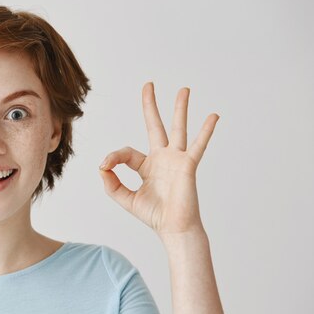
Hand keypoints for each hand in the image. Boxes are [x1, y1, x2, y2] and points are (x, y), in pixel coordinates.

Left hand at [98, 81, 218, 236]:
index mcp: (146, 166)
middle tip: (148, 85)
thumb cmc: (154, 215)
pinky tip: (213, 116)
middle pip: (155, 125)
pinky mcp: (188, 165)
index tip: (104, 166)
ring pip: (178, 128)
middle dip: (151, 106)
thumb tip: (101, 166)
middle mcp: (162, 158)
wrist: (173, 228)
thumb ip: (111, 184)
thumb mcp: (125, 199)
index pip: (126, 152)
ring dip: (180, 109)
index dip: (113, 157)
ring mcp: (176, 160)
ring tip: (183, 90)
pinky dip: (206, 131)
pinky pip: (198, 145)